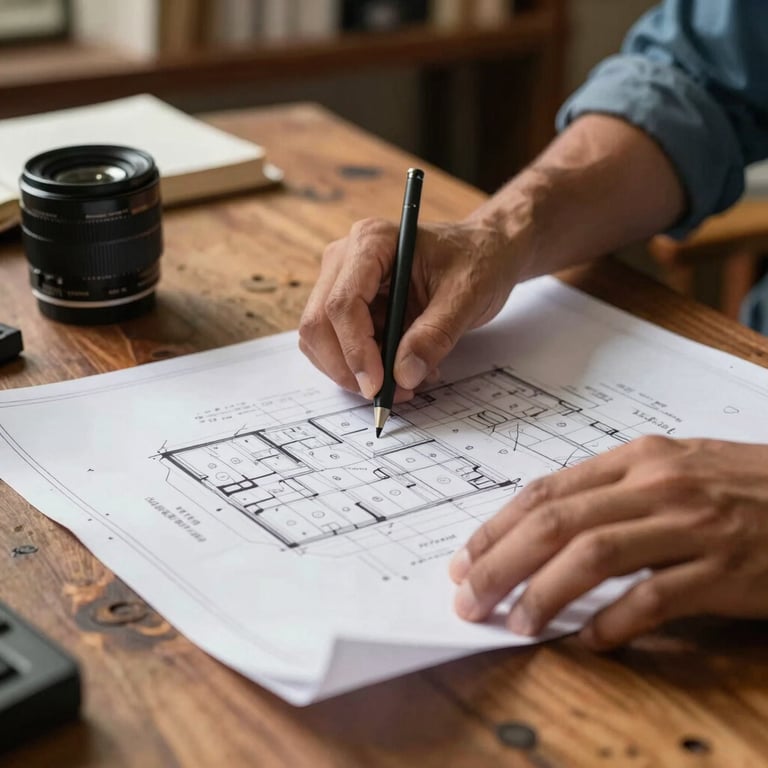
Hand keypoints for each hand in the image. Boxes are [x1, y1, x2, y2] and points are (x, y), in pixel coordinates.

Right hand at [299, 217, 523, 400]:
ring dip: (353, 372)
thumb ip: (434, 334)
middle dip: (349, 368)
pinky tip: (400, 370)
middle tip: (390, 395)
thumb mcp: (466, 296)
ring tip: (405, 381)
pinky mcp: (348, 307)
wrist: (482, 253)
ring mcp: (341, 282)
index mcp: (371, 241)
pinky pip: (337, 346)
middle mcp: (345, 259)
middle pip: (319, 324)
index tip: (377, 386)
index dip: (355, 350)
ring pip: (320, 341)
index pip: (343, 303)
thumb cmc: (475, 261)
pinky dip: (362, 368)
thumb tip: (403, 375)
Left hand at [448, 436, 767, 648]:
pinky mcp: (724, 570)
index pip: (546, 492)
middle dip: (501, 563)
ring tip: (515, 623)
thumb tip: (544, 531)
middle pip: (556, 522)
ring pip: (593, 555)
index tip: (464, 560)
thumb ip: (612, 492)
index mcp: (637, 459)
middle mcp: (656, 485)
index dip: (497, 528)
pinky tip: (589, 641)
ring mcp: (691, 526)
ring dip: (543, 593)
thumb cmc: (742, 486)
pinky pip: (653, 599)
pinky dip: (613, 623)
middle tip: (468, 598)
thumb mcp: (674, 470)